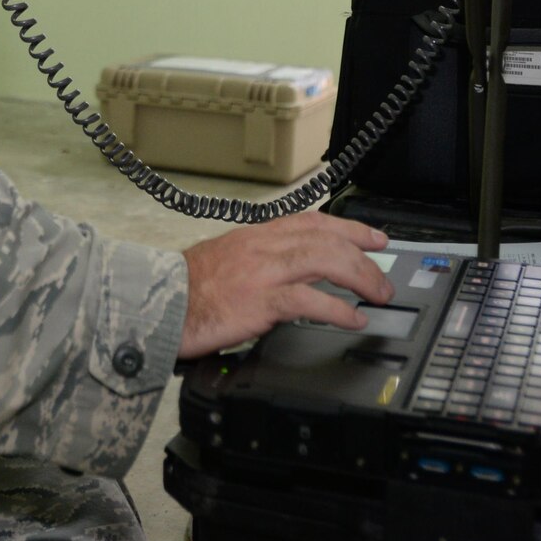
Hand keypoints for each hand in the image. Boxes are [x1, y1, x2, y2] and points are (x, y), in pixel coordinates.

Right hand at [178, 213, 393, 358]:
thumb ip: (258, 259)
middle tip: (385, 276)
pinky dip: (337, 309)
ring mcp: (261, 272)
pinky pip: (308, 301)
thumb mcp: (226, 260)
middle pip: (326, 238)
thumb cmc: (186, 289)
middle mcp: (262, 246)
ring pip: (323, 261)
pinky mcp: (258, 301)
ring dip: (360, 277)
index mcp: (255, 235)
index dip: (349, 228)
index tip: (373, 238)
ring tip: (379, 294)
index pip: (312, 221)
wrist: (156, 304)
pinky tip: (353, 319)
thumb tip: (290, 271)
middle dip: (363, 255)